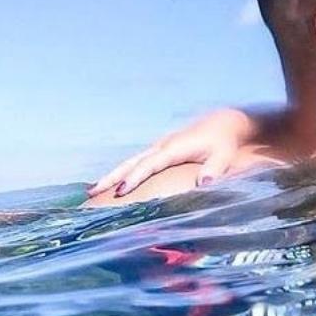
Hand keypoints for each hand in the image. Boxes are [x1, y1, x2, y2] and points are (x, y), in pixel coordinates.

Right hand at [87, 107, 260, 197]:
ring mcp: (160, 147)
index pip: (150, 164)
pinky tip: (115, 183)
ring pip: (131, 161)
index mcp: (174, 148)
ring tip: (93, 190)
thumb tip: (204, 184)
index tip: (120, 191)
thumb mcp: (224, 156)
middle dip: (111, 177)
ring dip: (112, 175)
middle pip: (132, 162)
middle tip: (91, 192)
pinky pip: (138, 162)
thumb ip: (215, 170)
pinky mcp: (161, 150)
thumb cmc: (224, 142)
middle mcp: (162, 146)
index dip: (135, 178)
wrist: (224, 123)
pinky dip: (123, 172)